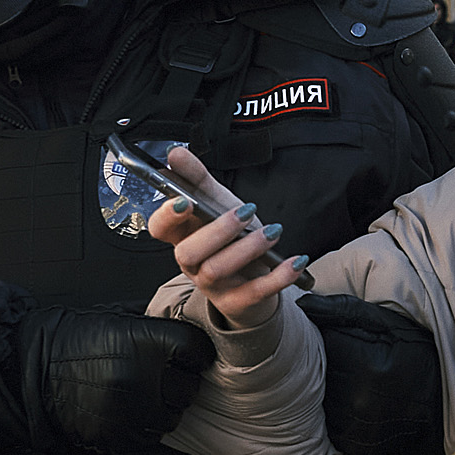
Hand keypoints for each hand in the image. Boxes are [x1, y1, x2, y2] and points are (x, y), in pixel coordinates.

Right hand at [16, 307, 216, 452]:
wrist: (31, 367)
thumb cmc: (74, 339)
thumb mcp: (117, 318)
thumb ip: (155, 324)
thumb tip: (186, 322)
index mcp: (148, 342)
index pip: (197, 351)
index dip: (194, 353)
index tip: (186, 355)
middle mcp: (144, 378)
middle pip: (188, 388)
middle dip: (179, 382)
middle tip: (161, 376)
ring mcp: (132, 410)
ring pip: (171, 417)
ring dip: (162, 407)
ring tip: (141, 394)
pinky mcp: (118, 435)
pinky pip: (147, 437)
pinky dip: (142, 426)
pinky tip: (126, 410)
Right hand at [146, 145, 303, 327]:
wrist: (253, 279)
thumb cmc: (231, 239)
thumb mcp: (217, 204)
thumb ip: (197, 178)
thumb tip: (175, 153)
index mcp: (182, 235)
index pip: (159, 228)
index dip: (167, 215)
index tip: (185, 200)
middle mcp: (192, 263)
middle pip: (188, 252)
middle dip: (217, 231)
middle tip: (246, 211)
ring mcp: (212, 285)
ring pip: (218, 270)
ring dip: (247, 248)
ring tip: (273, 232)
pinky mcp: (237, 302)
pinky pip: (255, 292)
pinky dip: (278, 277)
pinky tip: (295, 261)